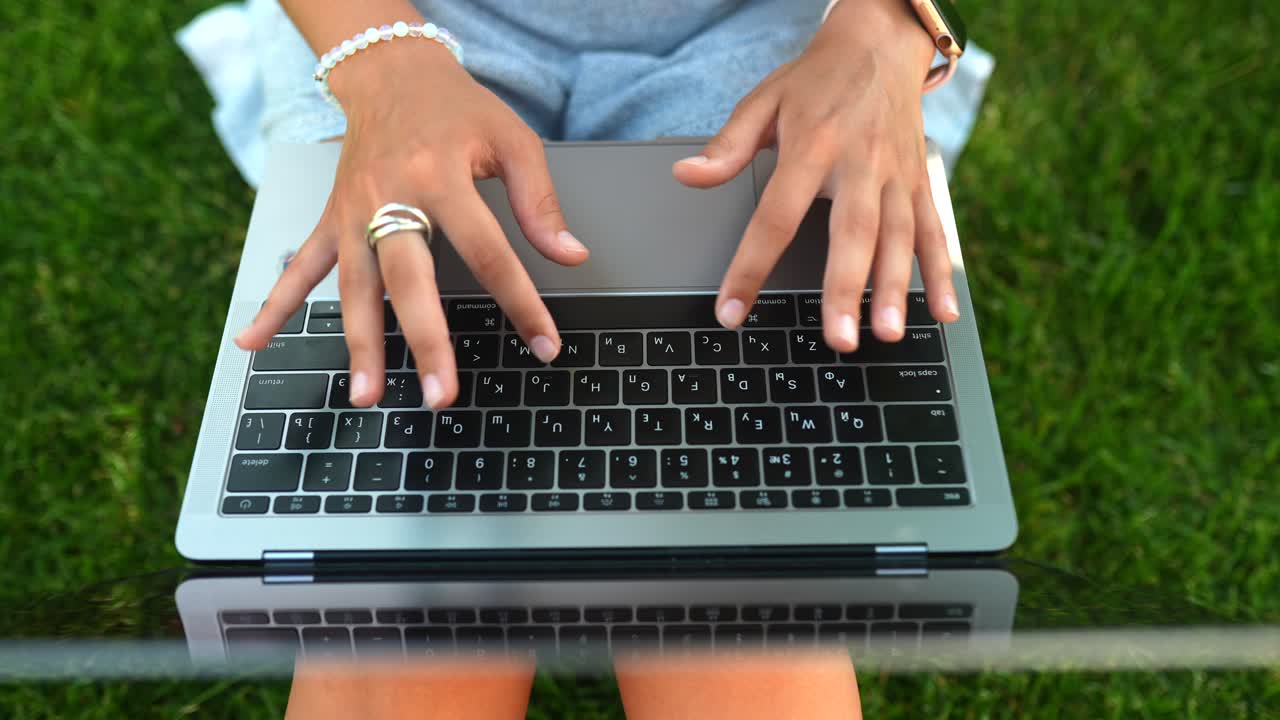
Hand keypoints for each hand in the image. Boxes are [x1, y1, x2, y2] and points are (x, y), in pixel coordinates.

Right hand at [234, 39, 587, 407]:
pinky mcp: (330, 218)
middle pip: (409, 280)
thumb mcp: (512, 140)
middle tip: (440, 394)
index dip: (521, 302)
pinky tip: (253, 343)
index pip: (488, 252)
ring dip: (359, 344)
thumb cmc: (456, 108)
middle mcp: (390, 197)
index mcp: (442, 177)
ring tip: (367, 396)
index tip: (545, 345)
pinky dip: (275, 305)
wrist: (391, 70)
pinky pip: (300, 266)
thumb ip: (540, 202)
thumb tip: (572, 256)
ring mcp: (352, 212)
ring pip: (354, 287)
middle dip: (425, 341)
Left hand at [673, 0, 958, 350]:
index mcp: (812, 145)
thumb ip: (727, 145)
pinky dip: (940, 272)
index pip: (776, 216)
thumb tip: (687, 175)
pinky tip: (942, 312)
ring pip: (898, 238)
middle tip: (838, 339)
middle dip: (845, 290)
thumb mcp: (763, 101)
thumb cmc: (816, 80)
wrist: (879, 43)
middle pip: (851, 234)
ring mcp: (895, 174)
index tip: (732, 310)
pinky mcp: (920, 181)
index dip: (751, 266)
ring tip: (885, 334)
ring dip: (893, 289)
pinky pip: (933, 230)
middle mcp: (859, 162)